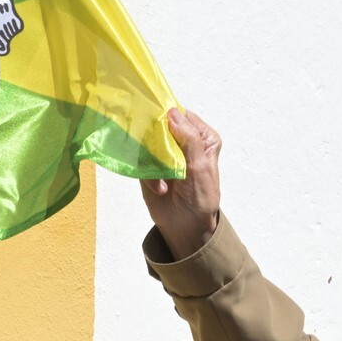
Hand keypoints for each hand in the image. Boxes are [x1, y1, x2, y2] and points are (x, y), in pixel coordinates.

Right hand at [140, 107, 222, 260]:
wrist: (185, 227)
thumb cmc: (200, 197)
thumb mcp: (199, 166)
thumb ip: (188, 139)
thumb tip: (172, 113)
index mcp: (202, 137)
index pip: (182, 116)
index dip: (169, 118)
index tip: (159, 129)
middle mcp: (183, 141)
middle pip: (161, 127)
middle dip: (156, 144)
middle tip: (160, 160)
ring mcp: (165, 153)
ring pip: (147, 144)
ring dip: (152, 165)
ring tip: (164, 184)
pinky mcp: (149, 166)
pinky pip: (140, 161)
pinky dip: (147, 176)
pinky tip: (159, 189)